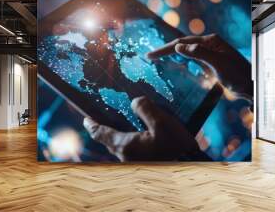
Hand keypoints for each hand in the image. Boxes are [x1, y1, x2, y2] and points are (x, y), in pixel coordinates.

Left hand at [83, 96, 199, 160]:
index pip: (100, 133)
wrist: (188, 170)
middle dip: (105, 130)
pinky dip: (130, 141)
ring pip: (120, 147)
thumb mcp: (162, 124)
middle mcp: (126, 156)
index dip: (92, 125)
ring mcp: (134, 162)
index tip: (86, 119)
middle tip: (103, 119)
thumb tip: (135, 102)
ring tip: (124, 124)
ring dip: (119, 136)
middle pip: (109, 141)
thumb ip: (146, 109)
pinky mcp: (144, 164)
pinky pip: (131, 151)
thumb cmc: (174, 149)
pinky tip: (141, 134)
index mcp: (125, 145)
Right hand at [147, 34, 251, 97]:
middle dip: (165, 50)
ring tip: (157, 59)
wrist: (250, 86)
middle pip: (182, 45)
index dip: (165, 49)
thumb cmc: (237, 75)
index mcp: (210, 41)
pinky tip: (175, 65)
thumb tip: (178, 46)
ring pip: (185, 52)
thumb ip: (199, 53)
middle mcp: (208, 45)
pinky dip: (180, 61)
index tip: (151, 55)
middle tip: (149, 57)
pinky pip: (191, 60)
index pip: (182, 43)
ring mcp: (209, 54)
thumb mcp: (218, 63)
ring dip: (172, 55)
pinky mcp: (210, 63)